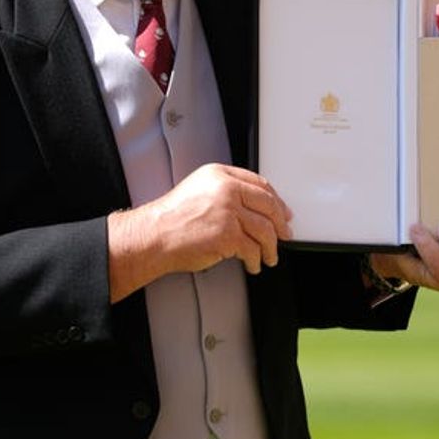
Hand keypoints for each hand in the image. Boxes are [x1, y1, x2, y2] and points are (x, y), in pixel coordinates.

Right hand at [108, 163, 292, 301]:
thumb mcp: (198, 191)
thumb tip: (253, 209)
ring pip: (265, 229)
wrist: (154, 236)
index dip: (275, 200)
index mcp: (219, 175)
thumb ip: (225, 193)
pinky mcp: (229, 235)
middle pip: (268, 204)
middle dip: (280, 223)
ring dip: (271, 247)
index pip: (259, 184)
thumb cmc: (171, 220)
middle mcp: (226, 189)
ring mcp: (228, 211)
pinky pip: (253, 249)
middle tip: (284, 234)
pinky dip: (255, 260)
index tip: (282, 211)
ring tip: (270, 256)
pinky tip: (253, 264)